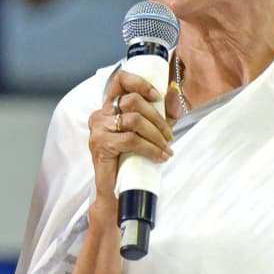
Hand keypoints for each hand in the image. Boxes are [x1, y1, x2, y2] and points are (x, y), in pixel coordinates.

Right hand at [86, 68, 173, 217]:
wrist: (116, 193)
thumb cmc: (131, 162)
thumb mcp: (148, 134)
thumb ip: (161, 115)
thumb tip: (175, 94)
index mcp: (109, 109)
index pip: (120, 81)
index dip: (140, 82)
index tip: (157, 96)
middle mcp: (100, 115)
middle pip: (133, 101)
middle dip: (157, 118)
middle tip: (169, 136)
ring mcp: (98, 129)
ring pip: (134, 120)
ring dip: (156, 135)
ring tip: (165, 148)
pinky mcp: (101, 145)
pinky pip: (131, 140)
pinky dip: (150, 148)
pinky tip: (159, 156)